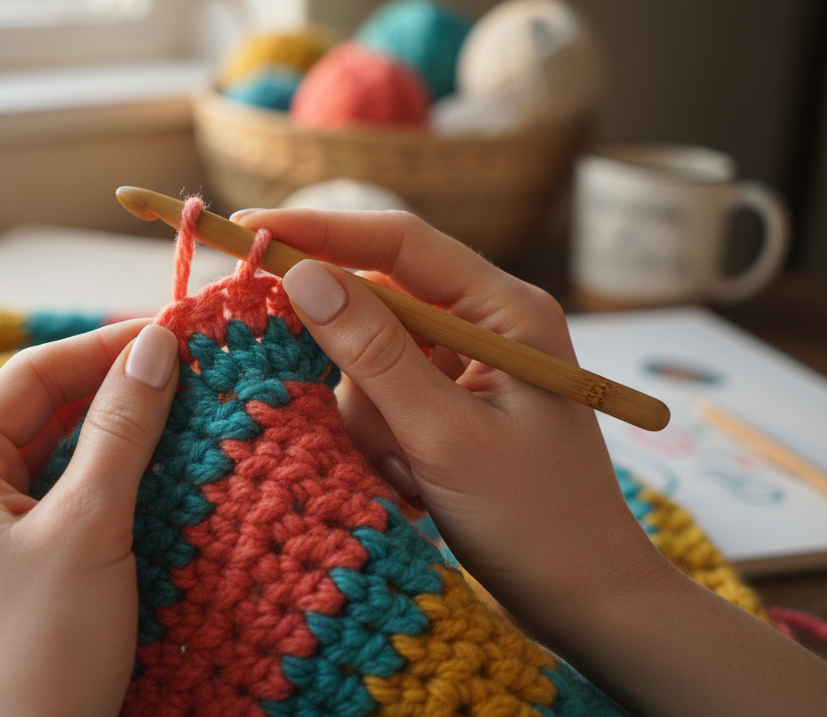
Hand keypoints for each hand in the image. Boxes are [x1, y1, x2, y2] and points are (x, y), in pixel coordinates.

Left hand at [0, 320, 179, 716]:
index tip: (177, 332)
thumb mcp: (86, 527)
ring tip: (194, 412)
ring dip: (124, 436)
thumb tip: (157, 346)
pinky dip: (118, 484)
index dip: (105, 345)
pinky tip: (170, 474)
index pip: (33, 373)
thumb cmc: (34, 650)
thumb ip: (120, 430)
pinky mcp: (20, 570)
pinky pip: (70, 502)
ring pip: (63, 456)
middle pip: (46, 410)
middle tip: (196, 371)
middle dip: (118, 389)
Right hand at [235, 207, 653, 618]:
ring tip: (411, 478)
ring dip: (371, 422)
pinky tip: (414, 486)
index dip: (319, 232)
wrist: (585, 603)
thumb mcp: (445, 435)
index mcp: (506, 309)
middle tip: (360, 419)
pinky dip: (381, 442)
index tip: (248, 232)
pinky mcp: (449, 407)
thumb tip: (302, 276)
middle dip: (353, 368)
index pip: (398, 242)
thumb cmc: (537, 519)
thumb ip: (373, 353)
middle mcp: (486, 324)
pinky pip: (380, 401)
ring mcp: (466, 368)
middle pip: (377, 306)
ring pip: (368, 362)